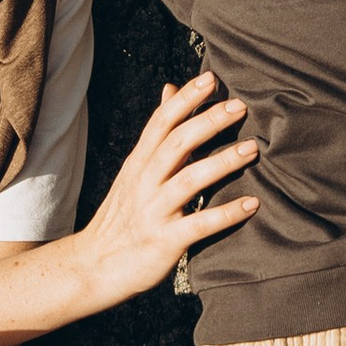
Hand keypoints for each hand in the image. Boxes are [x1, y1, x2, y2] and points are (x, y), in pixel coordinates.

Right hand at [75, 69, 261, 308]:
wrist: (93, 267)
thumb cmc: (123, 216)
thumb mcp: (134, 171)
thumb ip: (157, 134)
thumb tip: (170, 89)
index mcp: (138, 164)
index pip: (160, 123)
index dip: (185, 99)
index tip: (211, 78)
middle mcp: (144, 183)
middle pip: (176, 144)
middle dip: (208, 122)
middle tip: (240, 106)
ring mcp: (153, 212)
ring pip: (189, 180)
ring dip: (222, 162)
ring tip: (252, 149)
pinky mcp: (164, 242)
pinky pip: (199, 225)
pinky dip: (226, 214)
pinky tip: (251, 204)